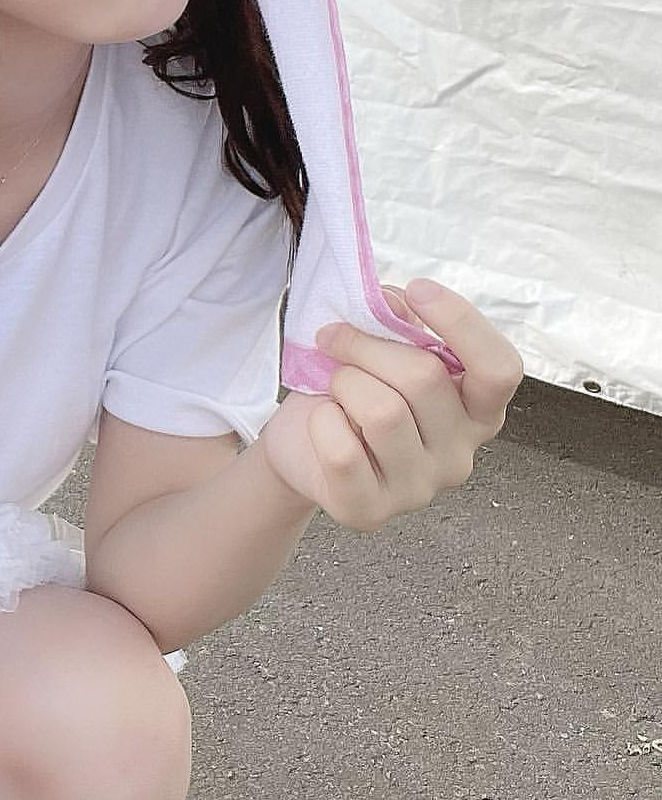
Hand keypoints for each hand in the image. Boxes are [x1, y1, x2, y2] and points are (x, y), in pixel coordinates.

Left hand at [257, 278, 524, 531]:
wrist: (300, 447)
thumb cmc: (351, 392)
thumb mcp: (378, 347)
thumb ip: (398, 320)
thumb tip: (396, 302)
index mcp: (478, 410)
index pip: (500, 368)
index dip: (462, 323)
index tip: (419, 288)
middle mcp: (460, 455)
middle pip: (424, 378)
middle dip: (366, 344)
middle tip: (335, 338)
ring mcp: (419, 489)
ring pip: (382, 412)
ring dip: (344, 383)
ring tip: (336, 389)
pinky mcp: (370, 511)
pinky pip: (342, 450)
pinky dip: (320, 422)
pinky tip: (324, 424)